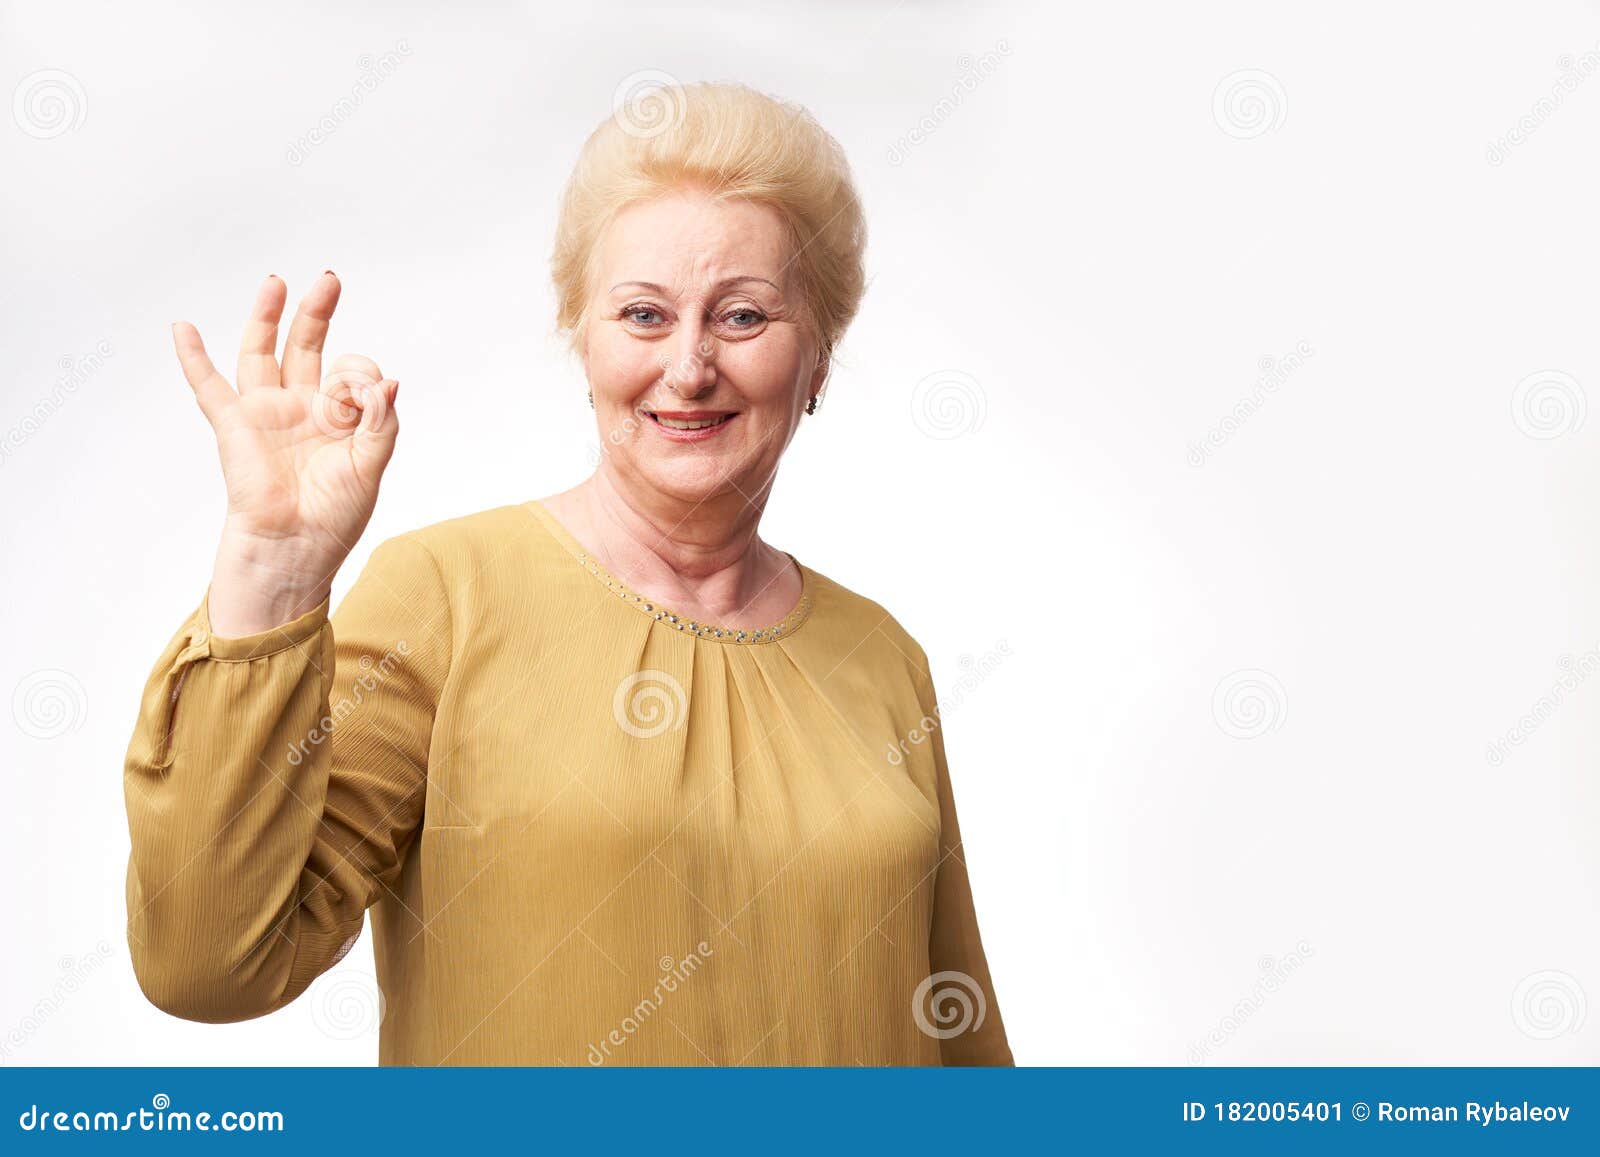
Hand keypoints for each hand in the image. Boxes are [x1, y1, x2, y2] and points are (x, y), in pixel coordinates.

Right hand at [174, 273, 400, 634]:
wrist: (296, 548)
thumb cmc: (335, 514)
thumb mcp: (371, 464)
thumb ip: (382, 421)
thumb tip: (389, 381)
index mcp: (337, 418)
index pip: (352, 374)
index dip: (363, 377)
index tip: (369, 396)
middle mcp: (300, 408)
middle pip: (304, 346)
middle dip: (316, 313)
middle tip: (329, 280)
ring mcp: (266, 413)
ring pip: (261, 353)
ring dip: (266, 316)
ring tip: (275, 282)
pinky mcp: (235, 425)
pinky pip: (208, 385)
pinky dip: (192, 356)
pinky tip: (181, 326)